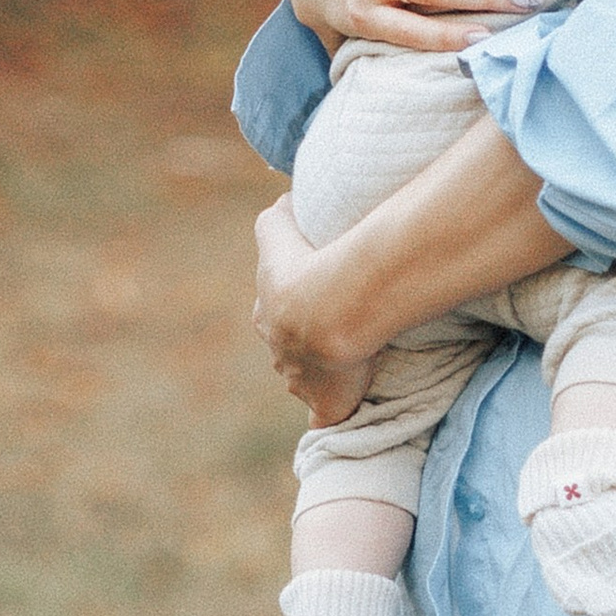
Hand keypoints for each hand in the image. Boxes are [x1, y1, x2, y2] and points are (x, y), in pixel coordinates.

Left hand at [254, 200, 381, 424]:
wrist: (330, 310)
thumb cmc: (306, 266)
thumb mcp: (277, 226)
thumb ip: (277, 215)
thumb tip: (285, 201)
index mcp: (267, 314)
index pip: (275, 312)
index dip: (292, 305)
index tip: (313, 299)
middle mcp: (279, 352)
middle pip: (288, 350)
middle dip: (303, 344)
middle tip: (334, 331)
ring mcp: (301, 382)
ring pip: (307, 380)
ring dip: (322, 373)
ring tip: (348, 362)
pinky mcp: (326, 404)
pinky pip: (327, 414)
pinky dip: (331, 414)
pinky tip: (341, 412)